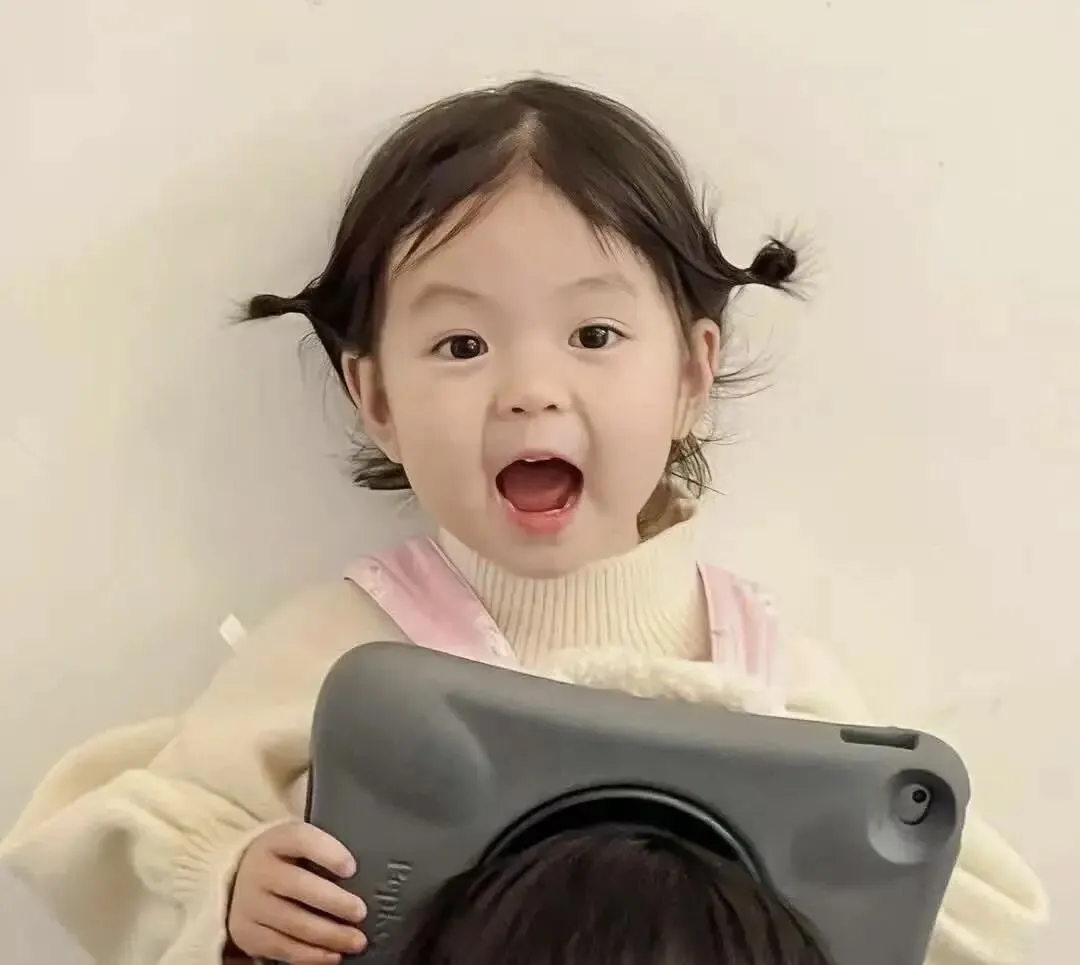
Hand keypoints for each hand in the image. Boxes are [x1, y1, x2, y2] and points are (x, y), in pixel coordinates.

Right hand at [228, 821, 367, 963]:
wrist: (240, 879)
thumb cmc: (286, 861)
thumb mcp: (298, 845)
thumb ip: (324, 853)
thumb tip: (366, 874)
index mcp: (276, 841)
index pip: (301, 839)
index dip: (328, 852)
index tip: (352, 868)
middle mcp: (259, 870)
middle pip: (298, 886)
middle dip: (334, 902)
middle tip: (361, 912)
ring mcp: (250, 904)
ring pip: (292, 922)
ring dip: (329, 935)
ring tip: (357, 941)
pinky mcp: (247, 933)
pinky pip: (281, 948)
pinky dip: (310, 955)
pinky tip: (333, 956)